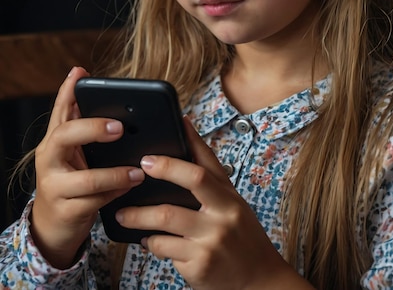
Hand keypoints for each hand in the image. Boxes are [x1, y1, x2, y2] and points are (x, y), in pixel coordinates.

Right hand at [31, 67, 144, 268]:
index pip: (59, 110)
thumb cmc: (70, 183)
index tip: (82, 73)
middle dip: (93, 128)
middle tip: (120, 127)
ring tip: (138, 170)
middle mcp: (49, 160)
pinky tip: (131, 187)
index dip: (68, 90)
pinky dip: (116, 193)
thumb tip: (114, 105)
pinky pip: (95, 202)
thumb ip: (86, 131)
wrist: (51, 228)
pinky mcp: (66, 211)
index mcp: (53, 142)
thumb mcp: (73, 155)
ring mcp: (55, 187)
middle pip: (65, 136)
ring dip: (116, 173)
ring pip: (86, 179)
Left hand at [116, 117, 313, 289]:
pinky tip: (146, 239)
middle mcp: (222, 216)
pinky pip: (164, 249)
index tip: (152, 153)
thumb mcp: (232, 202)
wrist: (259, 281)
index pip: (203, 169)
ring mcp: (210, 242)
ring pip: (166, 220)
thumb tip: (186, 127)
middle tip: (137, 171)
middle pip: (187, 187)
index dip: (178, 156)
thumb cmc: (242, 235)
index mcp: (229, 198)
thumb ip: (209, 171)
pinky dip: (150, 243)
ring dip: (138, 217)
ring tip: (123, 215)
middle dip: (161, 172)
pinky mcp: (198, 266)